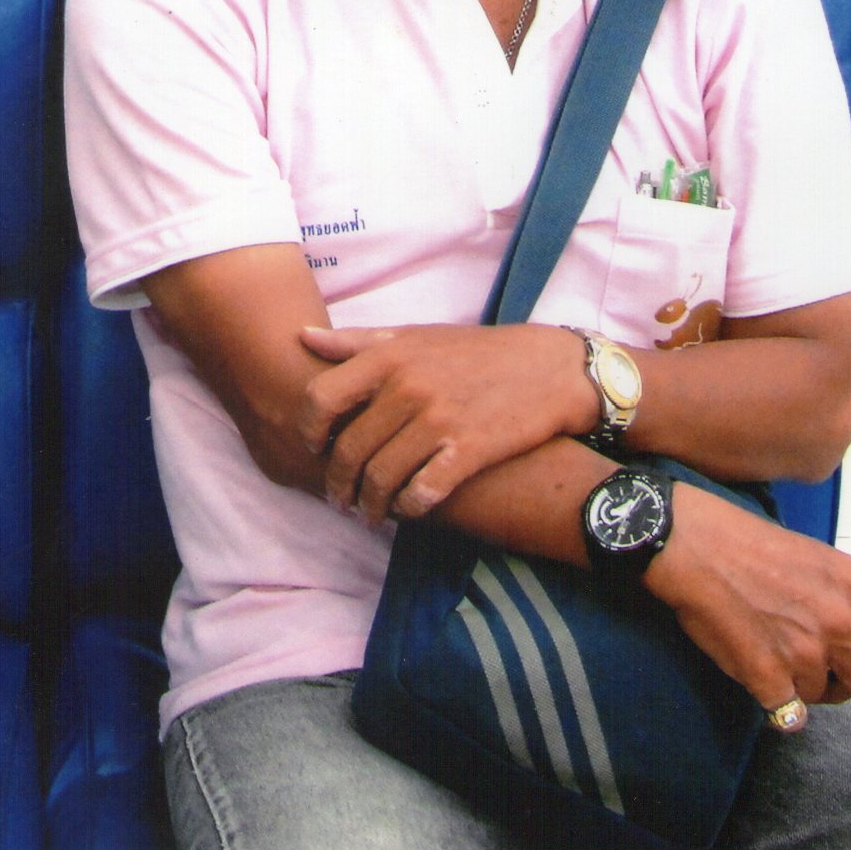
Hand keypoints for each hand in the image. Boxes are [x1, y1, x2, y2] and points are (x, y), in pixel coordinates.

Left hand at [296, 323, 596, 522]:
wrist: (549, 369)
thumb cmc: (476, 353)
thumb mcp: (417, 336)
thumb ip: (358, 342)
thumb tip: (301, 337)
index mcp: (390, 357)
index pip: (319, 399)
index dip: (307, 432)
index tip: (314, 449)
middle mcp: (408, 387)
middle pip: (348, 451)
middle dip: (338, 485)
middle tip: (341, 500)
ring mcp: (438, 420)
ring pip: (380, 479)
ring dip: (370, 506)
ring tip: (371, 513)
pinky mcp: (469, 450)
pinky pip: (421, 493)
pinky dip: (408, 508)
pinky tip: (409, 509)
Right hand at [645, 483, 850, 722]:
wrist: (692, 543)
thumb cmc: (748, 542)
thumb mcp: (815, 557)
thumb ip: (843, 598)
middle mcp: (839, 620)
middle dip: (842, 678)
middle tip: (815, 664)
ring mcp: (804, 651)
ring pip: (823, 696)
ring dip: (804, 687)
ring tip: (777, 659)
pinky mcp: (769, 676)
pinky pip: (788, 715)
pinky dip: (776, 705)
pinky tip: (759, 678)